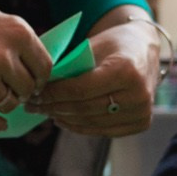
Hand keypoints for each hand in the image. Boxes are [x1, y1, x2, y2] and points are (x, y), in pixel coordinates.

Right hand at [0, 0, 54, 132]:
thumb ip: (16, 44)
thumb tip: (36, 73)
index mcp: (16, 32)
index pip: (44, 68)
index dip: (38, 78)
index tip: (30, 82)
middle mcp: (2, 56)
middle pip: (26, 89)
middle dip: (19, 91)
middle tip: (7, 88)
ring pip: (8, 104)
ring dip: (2, 103)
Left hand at [29, 17, 161, 138]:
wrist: (144, 50)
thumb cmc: (114, 45)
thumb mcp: (92, 46)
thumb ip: (70, 66)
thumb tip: (39, 88)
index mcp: (127, 70)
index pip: (81, 89)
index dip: (54, 94)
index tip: (34, 93)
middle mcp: (138, 94)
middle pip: (85, 108)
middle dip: (54, 107)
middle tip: (33, 105)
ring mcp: (142, 112)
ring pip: (91, 123)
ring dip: (63, 118)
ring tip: (44, 111)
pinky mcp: (141, 123)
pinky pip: (102, 130)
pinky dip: (79, 127)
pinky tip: (62, 119)